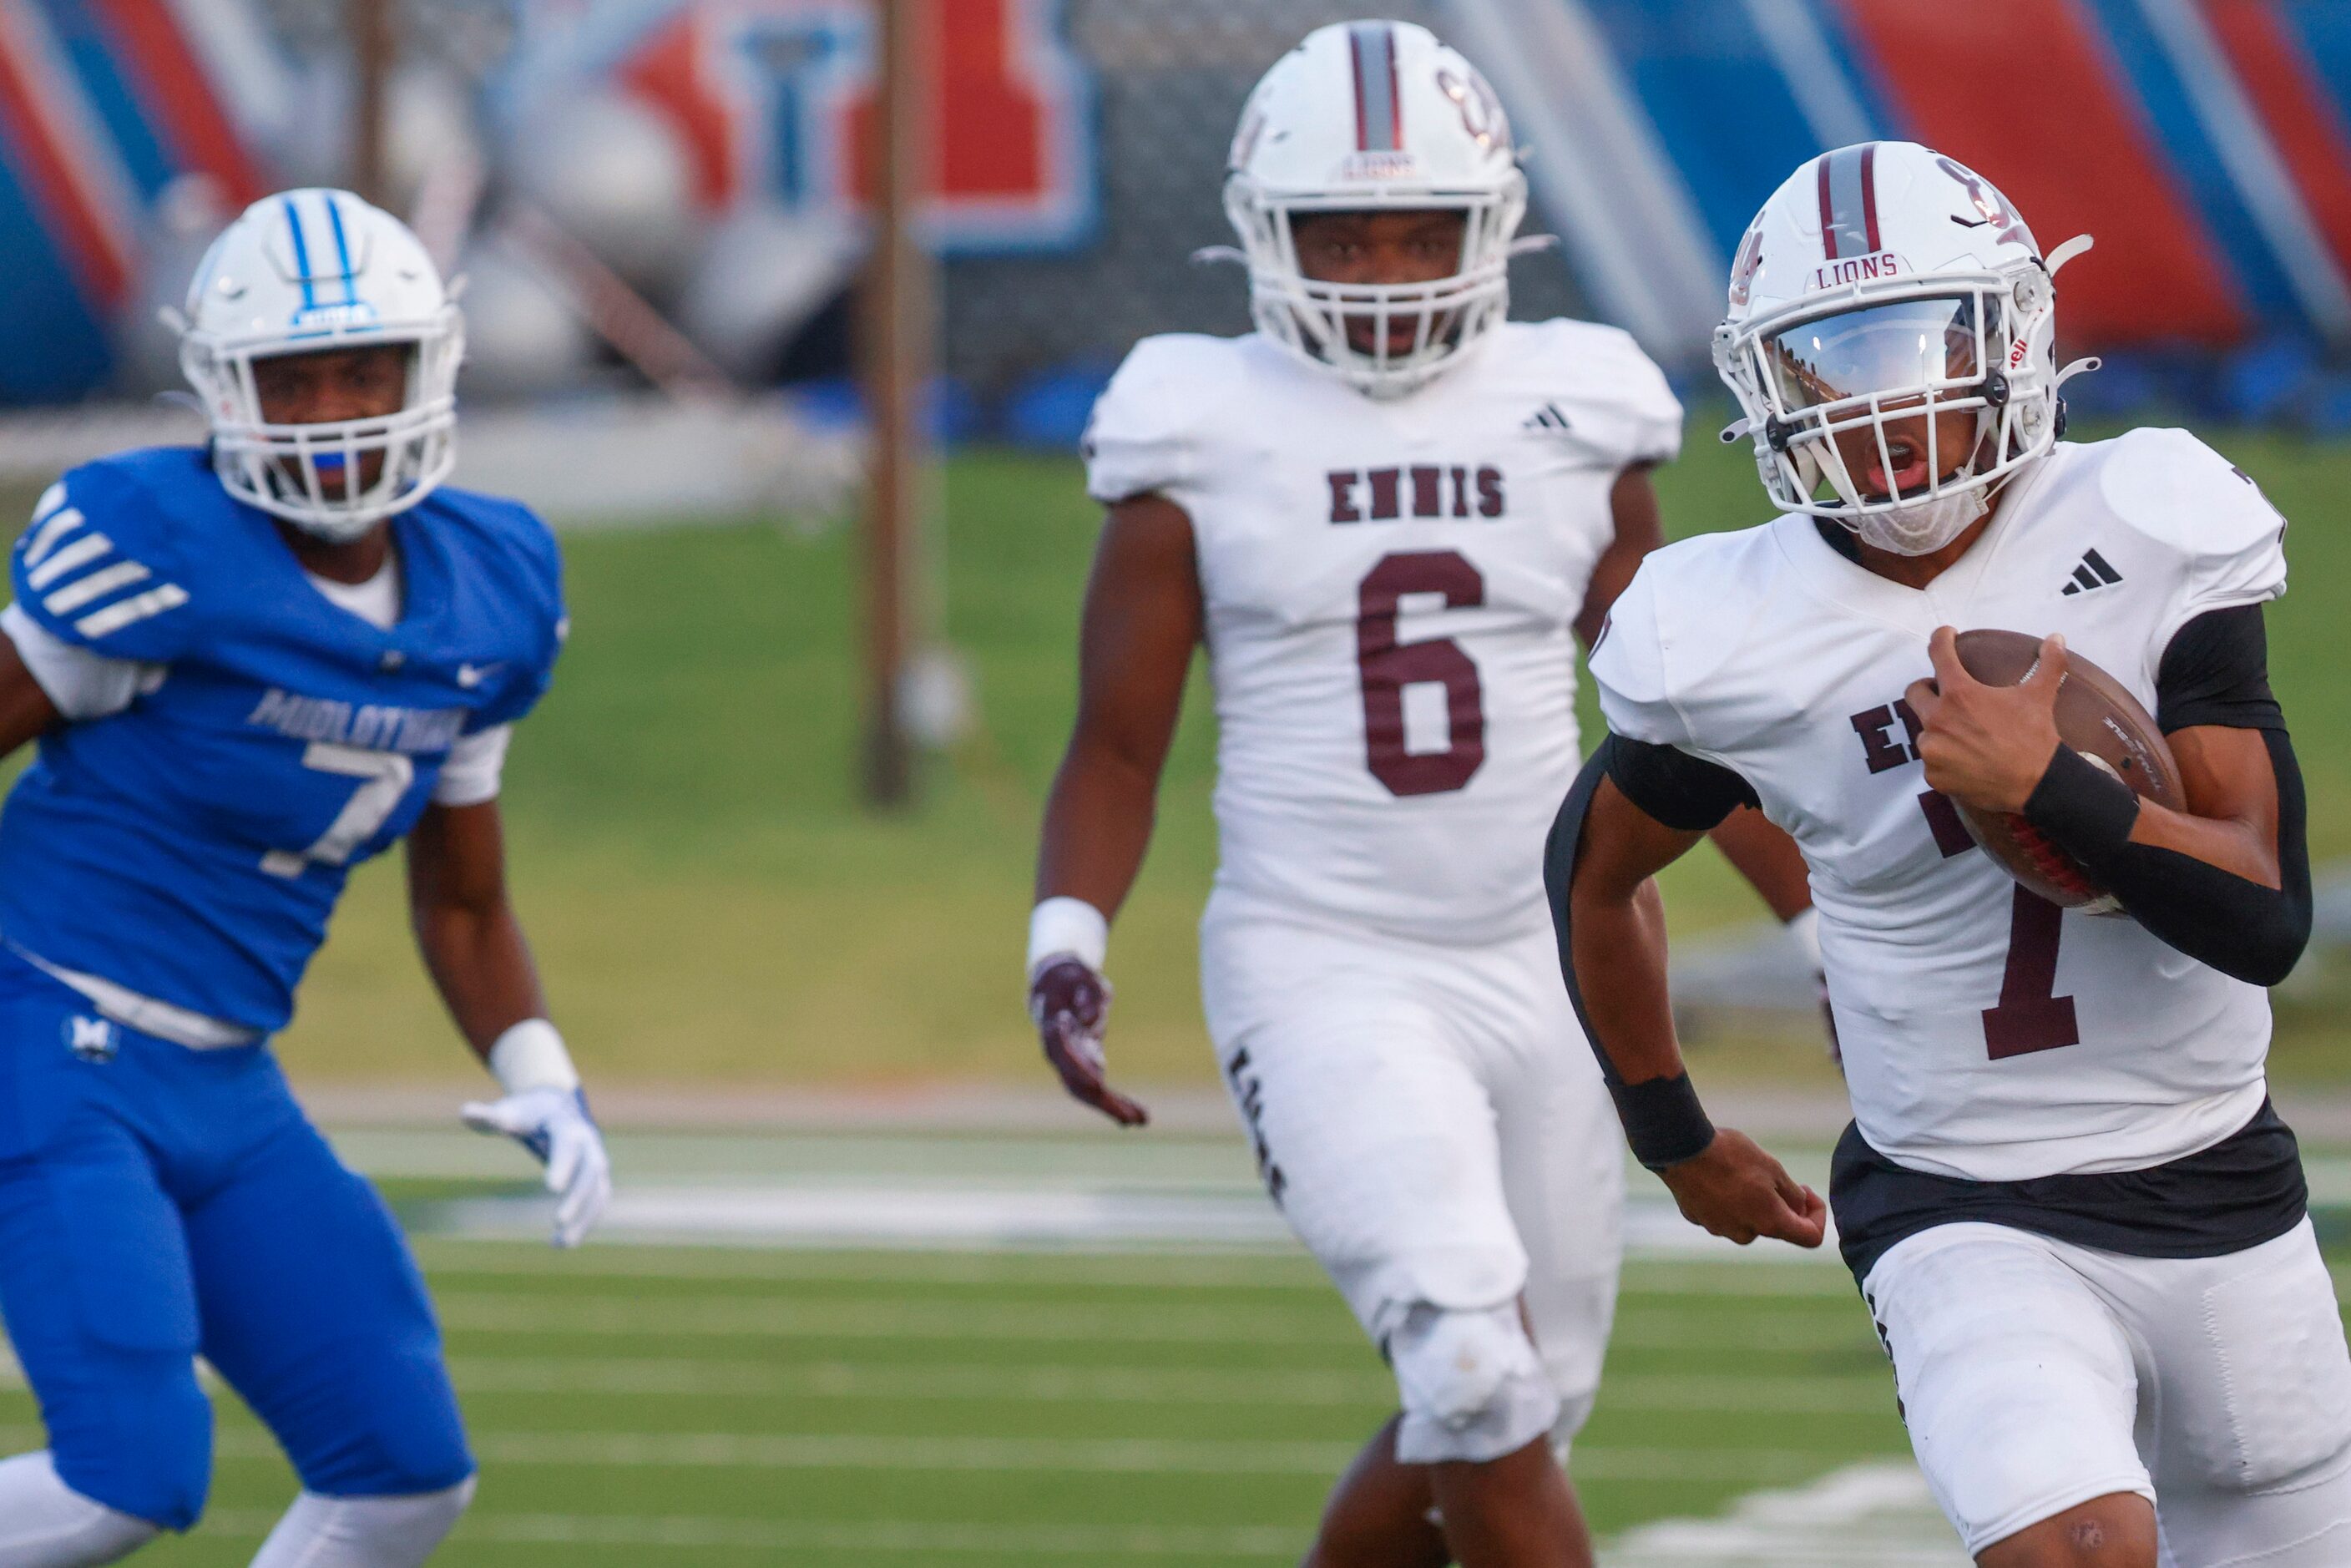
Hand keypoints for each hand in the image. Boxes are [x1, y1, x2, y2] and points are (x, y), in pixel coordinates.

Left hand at [461, 1086, 612, 1247]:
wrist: (557, 1107)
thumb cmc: (527, 1113)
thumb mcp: (509, 1112)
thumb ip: (489, 1116)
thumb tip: (465, 1112)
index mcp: (566, 1125)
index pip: (569, 1145)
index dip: (563, 1165)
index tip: (551, 1188)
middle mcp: (588, 1143)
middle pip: (590, 1171)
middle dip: (577, 1197)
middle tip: (558, 1222)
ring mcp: (596, 1160)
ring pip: (598, 1191)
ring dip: (584, 1218)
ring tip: (561, 1244)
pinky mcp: (597, 1177)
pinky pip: (598, 1201)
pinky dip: (586, 1223)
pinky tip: (564, 1243)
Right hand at [1030, 957, 1147, 1126]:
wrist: (1055, 985)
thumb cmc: (1070, 978)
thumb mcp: (1081, 975)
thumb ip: (1088, 990)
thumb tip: (1092, 1017)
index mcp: (1053, 1029)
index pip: (1064, 1053)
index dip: (1080, 1067)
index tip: (1100, 1082)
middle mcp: (1060, 1054)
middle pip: (1077, 1083)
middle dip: (1103, 1101)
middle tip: (1131, 1118)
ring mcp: (1071, 1063)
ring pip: (1088, 1093)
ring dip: (1112, 1108)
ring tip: (1140, 1121)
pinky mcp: (1084, 1065)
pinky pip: (1098, 1090)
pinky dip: (1115, 1102)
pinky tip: (1136, 1116)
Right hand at [1657, 1128, 1826, 1247]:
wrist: (1681, 1148)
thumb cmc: (1730, 1155)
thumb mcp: (1773, 1168)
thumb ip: (1792, 1194)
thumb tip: (1799, 1207)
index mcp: (1770, 1223)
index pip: (1810, 1237)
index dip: (1818, 1216)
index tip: (1807, 1194)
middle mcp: (1745, 1233)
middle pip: (1775, 1227)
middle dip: (1780, 1205)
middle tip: (1772, 1176)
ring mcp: (1719, 1228)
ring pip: (1747, 1220)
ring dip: (1752, 1202)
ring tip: (1740, 1171)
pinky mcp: (1699, 1219)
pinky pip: (1723, 1214)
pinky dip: (1727, 1200)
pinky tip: (1718, 1176)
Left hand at [1904, 627, 2064, 814]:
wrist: (2037, 784)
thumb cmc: (2035, 736)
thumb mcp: (2041, 695)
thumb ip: (2048, 663)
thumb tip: (2057, 637)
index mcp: (1959, 694)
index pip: (1938, 654)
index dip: (1941, 639)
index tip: (1945, 636)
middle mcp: (1937, 719)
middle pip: (1915, 693)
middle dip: (1927, 690)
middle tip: (1944, 692)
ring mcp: (1932, 750)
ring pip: (1924, 731)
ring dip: (1938, 729)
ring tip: (1963, 735)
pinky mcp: (1933, 775)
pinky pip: (1932, 762)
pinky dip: (1945, 759)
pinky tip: (1965, 760)